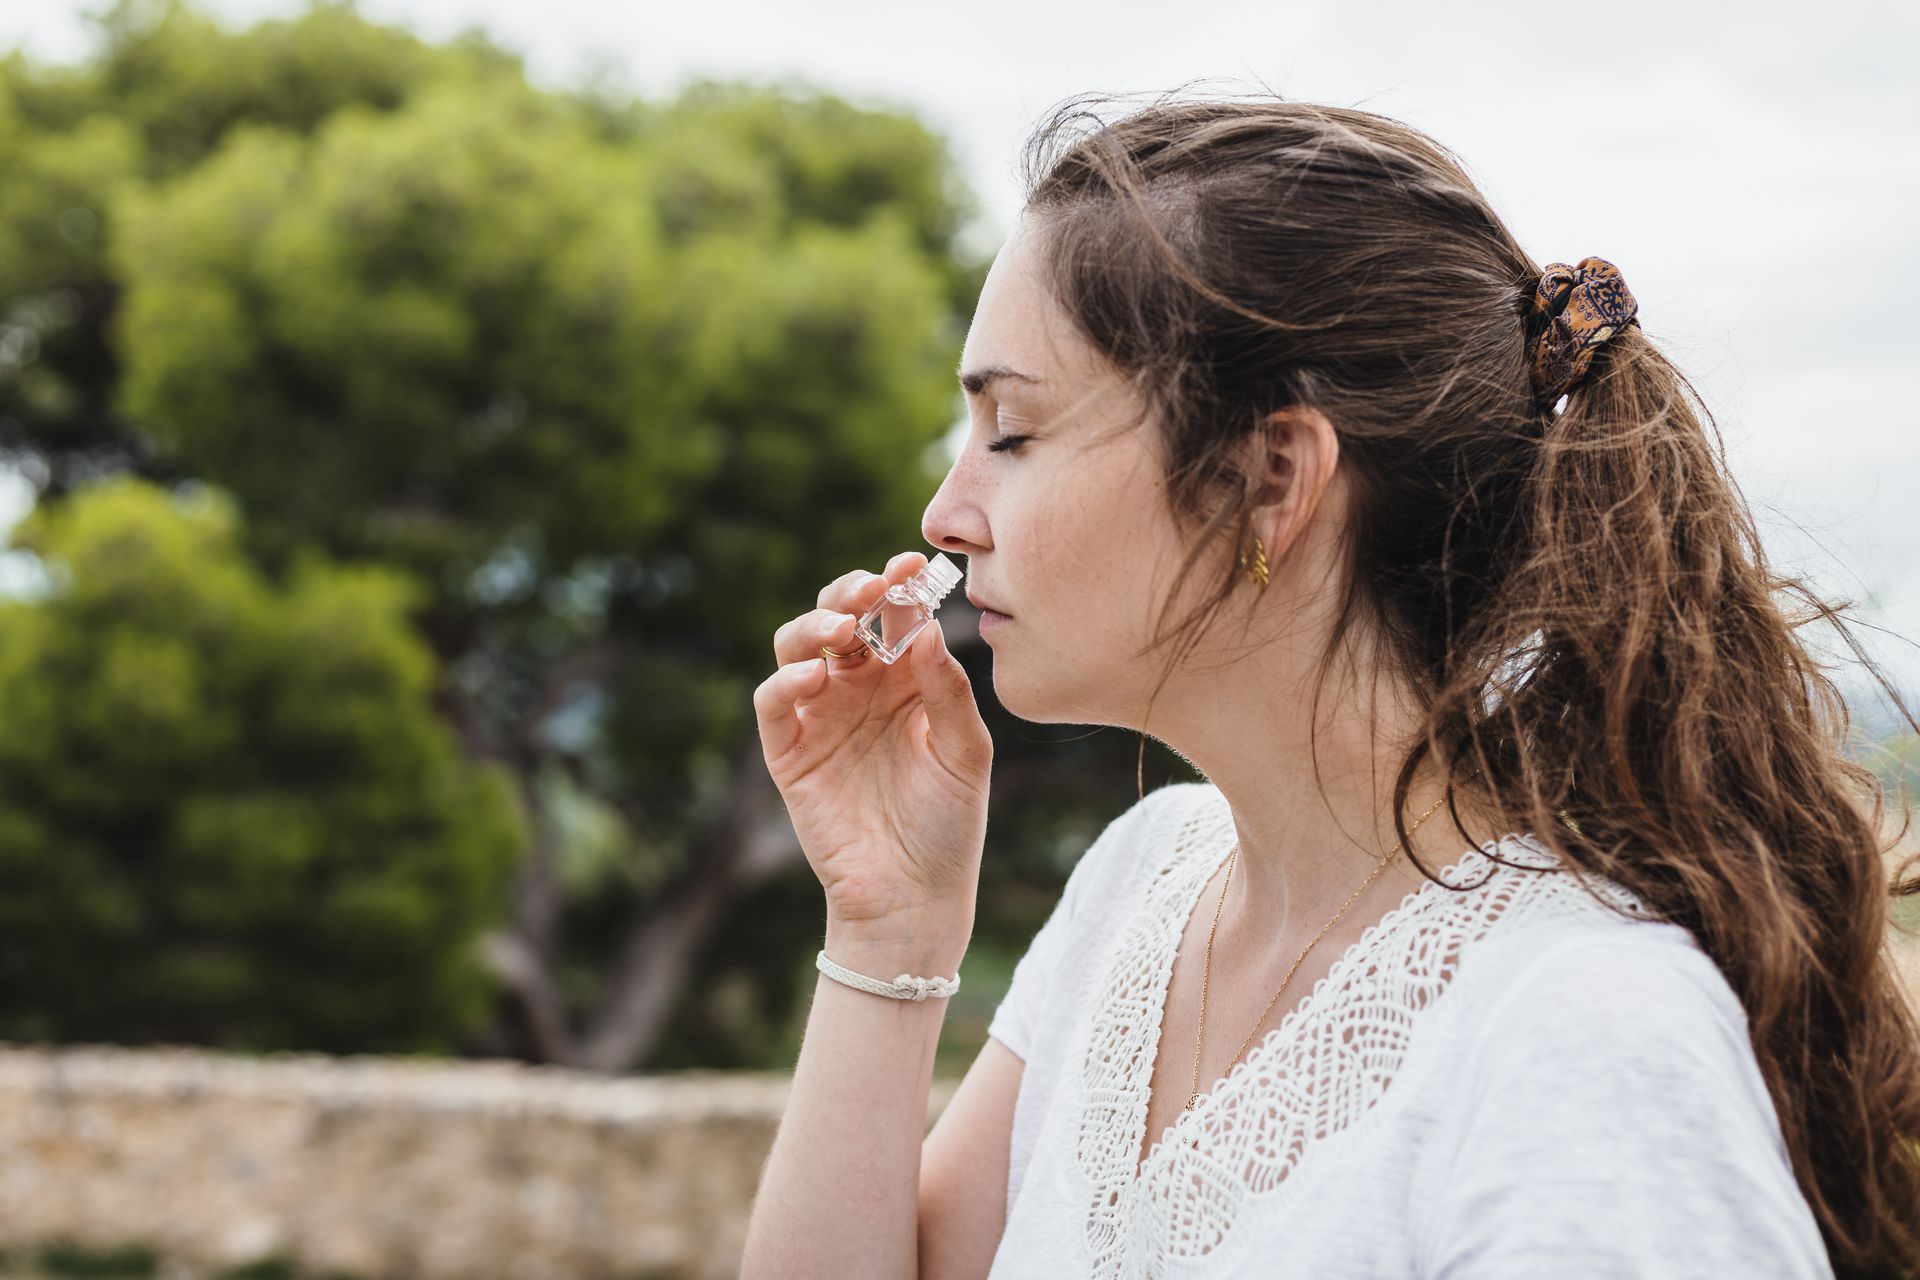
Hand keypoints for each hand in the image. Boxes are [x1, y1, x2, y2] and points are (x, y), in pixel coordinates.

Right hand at [754, 551, 992, 934]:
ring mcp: (820, 717)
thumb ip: (947, 690)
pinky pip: (772, 703)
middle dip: (851, 591)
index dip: (899, 586)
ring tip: (843, 626)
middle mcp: (858, 690)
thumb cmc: (949, 824)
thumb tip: (925, 628)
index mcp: (905, 680)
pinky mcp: (788, 753)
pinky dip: (785, 681)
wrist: (915, 896)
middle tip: (873, 586)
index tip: (915, 563)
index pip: (894, 617)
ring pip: (796, 647)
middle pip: (840, 617)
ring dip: (813, 624)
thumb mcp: (965, 752)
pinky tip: (816, 676)